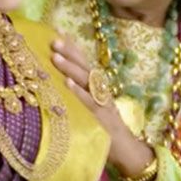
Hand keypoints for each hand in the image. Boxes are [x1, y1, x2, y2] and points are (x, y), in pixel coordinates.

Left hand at [50, 36, 153, 176]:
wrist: (126, 149)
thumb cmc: (102, 126)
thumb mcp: (90, 105)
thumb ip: (78, 91)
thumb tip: (56, 77)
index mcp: (97, 85)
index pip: (84, 61)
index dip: (72, 47)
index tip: (57, 31)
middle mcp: (101, 89)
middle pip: (86, 66)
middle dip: (70, 52)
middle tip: (54, 40)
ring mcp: (102, 102)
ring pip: (87, 81)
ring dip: (71, 67)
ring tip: (56, 56)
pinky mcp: (102, 118)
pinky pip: (90, 103)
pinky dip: (79, 92)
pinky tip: (67, 84)